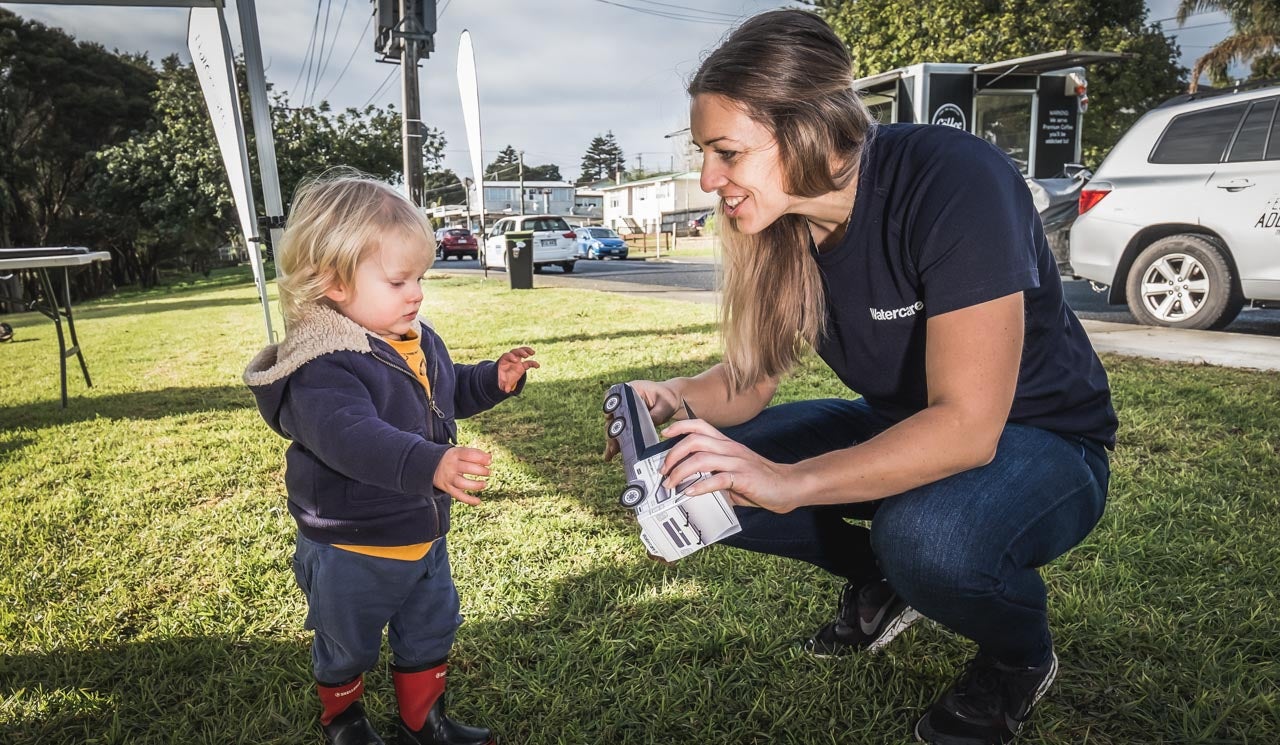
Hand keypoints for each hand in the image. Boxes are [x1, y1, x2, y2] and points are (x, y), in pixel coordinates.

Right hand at [433, 446, 491, 505]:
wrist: (430, 466)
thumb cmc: (452, 458)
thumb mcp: (459, 452)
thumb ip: (474, 453)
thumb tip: (490, 457)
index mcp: (454, 454)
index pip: (469, 455)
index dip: (481, 458)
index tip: (489, 461)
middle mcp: (451, 466)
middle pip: (467, 468)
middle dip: (481, 471)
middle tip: (488, 472)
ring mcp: (449, 478)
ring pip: (462, 483)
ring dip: (476, 485)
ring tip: (484, 484)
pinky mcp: (447, 488)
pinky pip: (458, 495)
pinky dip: (469, 500)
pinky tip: (478, 501)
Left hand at [497, 347, 538, 392]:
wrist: (504, 379)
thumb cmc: (501, 379)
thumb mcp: (502, 382)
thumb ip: (504, 385)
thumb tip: (507, 390)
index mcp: (504, 361)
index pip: (507, 356)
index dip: (511, 357)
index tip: (515, 360)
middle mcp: (510, 359)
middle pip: (515, 351)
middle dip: (521, 352)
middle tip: (526, 356)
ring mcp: (517, 361)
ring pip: (522, 352)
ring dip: (527, 351)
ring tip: (533, 353)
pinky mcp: (522, 365)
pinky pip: (528, 363)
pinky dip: (533, 363)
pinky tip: (538, 366)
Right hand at [603, 379, 682, 460]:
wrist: (670, 401)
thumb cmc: (667, 399)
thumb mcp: (665, 405)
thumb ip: (656, 414)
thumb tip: (647, 424)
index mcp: (631, 389)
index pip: (615, 397)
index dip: (611, 408)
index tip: (609, 417)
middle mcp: (623, 400)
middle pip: (612, 415)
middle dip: (612, 430)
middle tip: (612, 443)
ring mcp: (623, 412)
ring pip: (613, 426)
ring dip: (612, 439)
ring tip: (610, 452)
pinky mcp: (625, 422)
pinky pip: (618, 432)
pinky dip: (615, 443)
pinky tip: (610, 455)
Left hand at [659, 418, 795, 512]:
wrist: (789, 485)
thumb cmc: (759, 480)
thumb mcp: (732, 473)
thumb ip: (713, 476)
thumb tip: (689, 488)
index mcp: (726, 444)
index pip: (700, 426)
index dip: (680, 427)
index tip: (665, 434)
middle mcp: (730, 449)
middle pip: (695, 441)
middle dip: (673, 454)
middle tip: (663, 471)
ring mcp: (737, 462)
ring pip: (702, 458)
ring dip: (681, 471)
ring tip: (671, 485)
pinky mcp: (745, 478)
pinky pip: (718, 479)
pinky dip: (701, 486)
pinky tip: (690, 493)